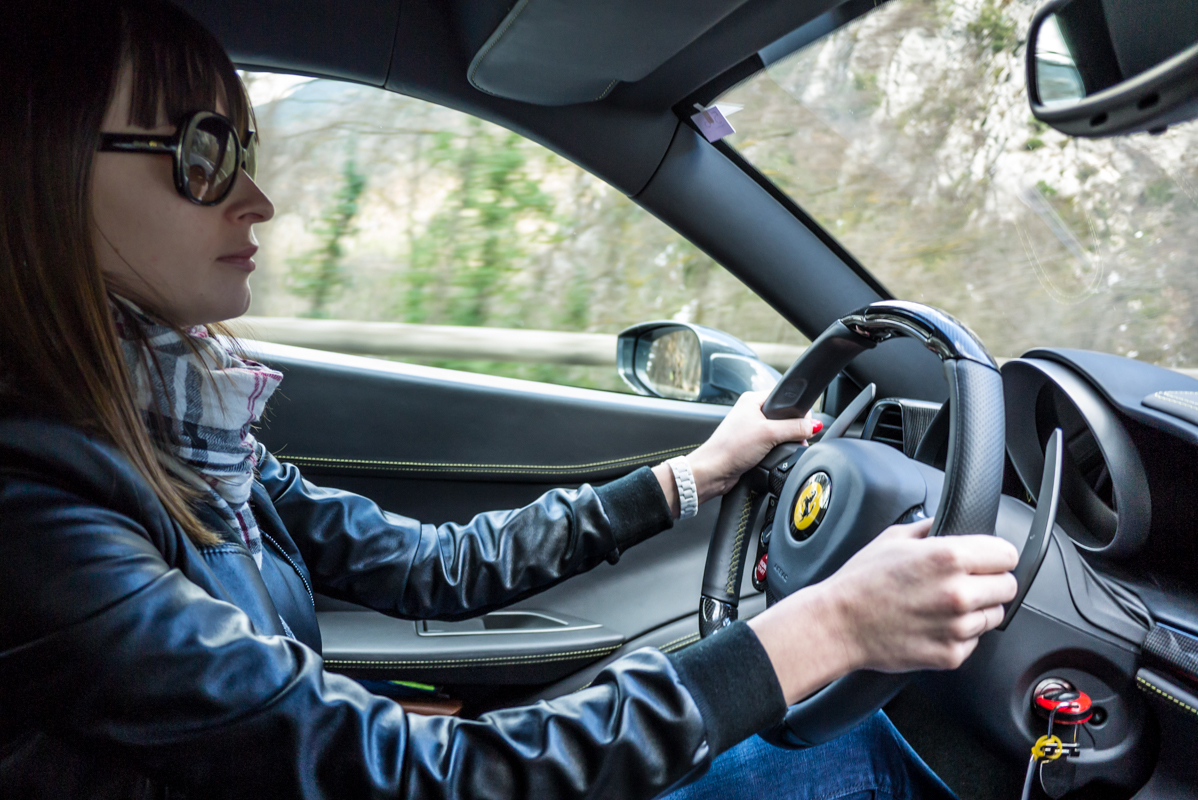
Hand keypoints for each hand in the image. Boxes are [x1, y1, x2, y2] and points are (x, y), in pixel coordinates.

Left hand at [653, 391, 819, 516]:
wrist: (714, 472)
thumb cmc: (730, 448)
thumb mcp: (769, 434)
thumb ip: (795, 428)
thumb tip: (814, 425)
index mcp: (753, 399)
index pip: (785, 397)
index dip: (798, 410)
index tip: (805, 423)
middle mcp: (751, 411)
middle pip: (785, 415)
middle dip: (793, 429)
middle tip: (796, 440)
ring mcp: (751, 428)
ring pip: (780, 431)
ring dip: (785, 441)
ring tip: (782, 449)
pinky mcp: (751, 444)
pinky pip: (773, 444)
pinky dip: (777, 450)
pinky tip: (775, 456)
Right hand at [748, 518, 1017, 704]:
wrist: (838, 624)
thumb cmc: (860, 582)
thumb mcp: (893, 538)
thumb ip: (931, 527)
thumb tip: (951, 523)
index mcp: (949, 557)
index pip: (1007, 554)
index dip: (996, 555)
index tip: (987, 560)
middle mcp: (959, 592)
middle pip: (1008, 586)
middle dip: (991, 582)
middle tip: (966, 582)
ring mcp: (957, 627)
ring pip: (995, 615)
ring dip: (978, 609)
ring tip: (945, 605)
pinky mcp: (951, 655)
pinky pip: (974, 641)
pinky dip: (960, 634)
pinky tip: (934, 624)